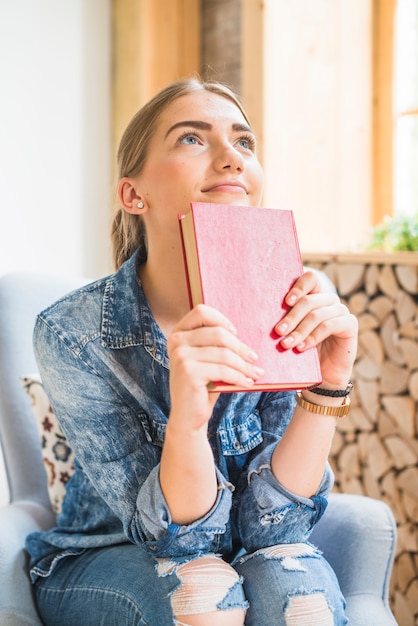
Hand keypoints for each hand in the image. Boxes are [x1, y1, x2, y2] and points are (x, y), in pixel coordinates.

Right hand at [167, 304, 263, 429]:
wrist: (188, 415)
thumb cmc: (202, 384)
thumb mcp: (206, 358)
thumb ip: (216, 342)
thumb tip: (244, 332)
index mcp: (179, 333)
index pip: (201, 312)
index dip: (222, 320)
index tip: (236, 334)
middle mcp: (176, 341)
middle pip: (218, 333)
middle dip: (241, 347)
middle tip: (255, 359)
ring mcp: (181, 356)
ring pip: (224, 353)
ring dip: (244, 365)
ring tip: (255, 373)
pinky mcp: (189, 372)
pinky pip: (223, 370)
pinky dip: (239, 377)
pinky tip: (248, 383)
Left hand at [274, 271, 357, 386]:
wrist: (324, 374)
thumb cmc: (303, 350)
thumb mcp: (292, 331)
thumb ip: (284, 319)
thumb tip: (262, 311)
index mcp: (315, 296)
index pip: (311, 279)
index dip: (298, 287)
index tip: (286, 302)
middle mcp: (329, 300)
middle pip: (309, 300)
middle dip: (291, 317)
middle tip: (278, 331)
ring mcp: (341, 311)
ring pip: (317, 315)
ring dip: (299, 331)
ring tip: (286, 344)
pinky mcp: (350, 324)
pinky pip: (329, 326)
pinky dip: (313, 337)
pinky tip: (302, 348)